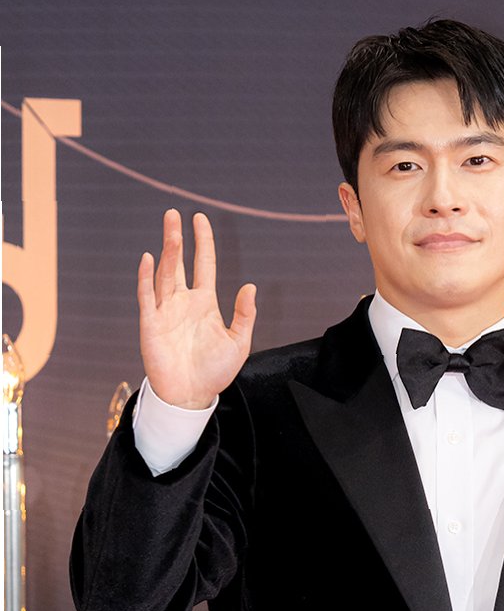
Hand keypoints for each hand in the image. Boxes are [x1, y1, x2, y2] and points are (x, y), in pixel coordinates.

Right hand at [138, 209, 256, 408]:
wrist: (192, 396)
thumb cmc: (214, 372)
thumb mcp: (239, 342)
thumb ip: (245, 315)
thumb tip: (250, 286)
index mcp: (204, 303)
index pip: (203, 265)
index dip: (203, 242)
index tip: (200, 219)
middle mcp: (183, 302)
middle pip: (178, 263)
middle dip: (176, 238)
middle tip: (174, 214)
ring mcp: (165, 311)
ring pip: (165, 275)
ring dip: (167, 252)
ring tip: (170, 231)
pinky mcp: (151, 324)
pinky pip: (148, 297)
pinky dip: (147, 278)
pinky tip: (149, 259)